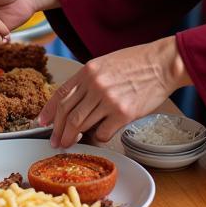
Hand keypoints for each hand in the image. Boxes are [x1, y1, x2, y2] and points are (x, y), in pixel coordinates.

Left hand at [39, 38, 186, 147]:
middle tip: (56, 142)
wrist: (162, 63)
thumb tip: (76, 102)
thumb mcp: (106, 63)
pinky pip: (102, 132)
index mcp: (88, 71)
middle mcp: (95, 85)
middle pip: (68, 113)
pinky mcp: (123, 113)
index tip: (42, 122)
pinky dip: (97, 138)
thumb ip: (89, 81)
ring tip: (71, 143)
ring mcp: (108, 99)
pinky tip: (98, 137)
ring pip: (81, 125)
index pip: (61, 94)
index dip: (49, 111)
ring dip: (74, 137)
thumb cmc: (136, 62)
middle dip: (59, 131)